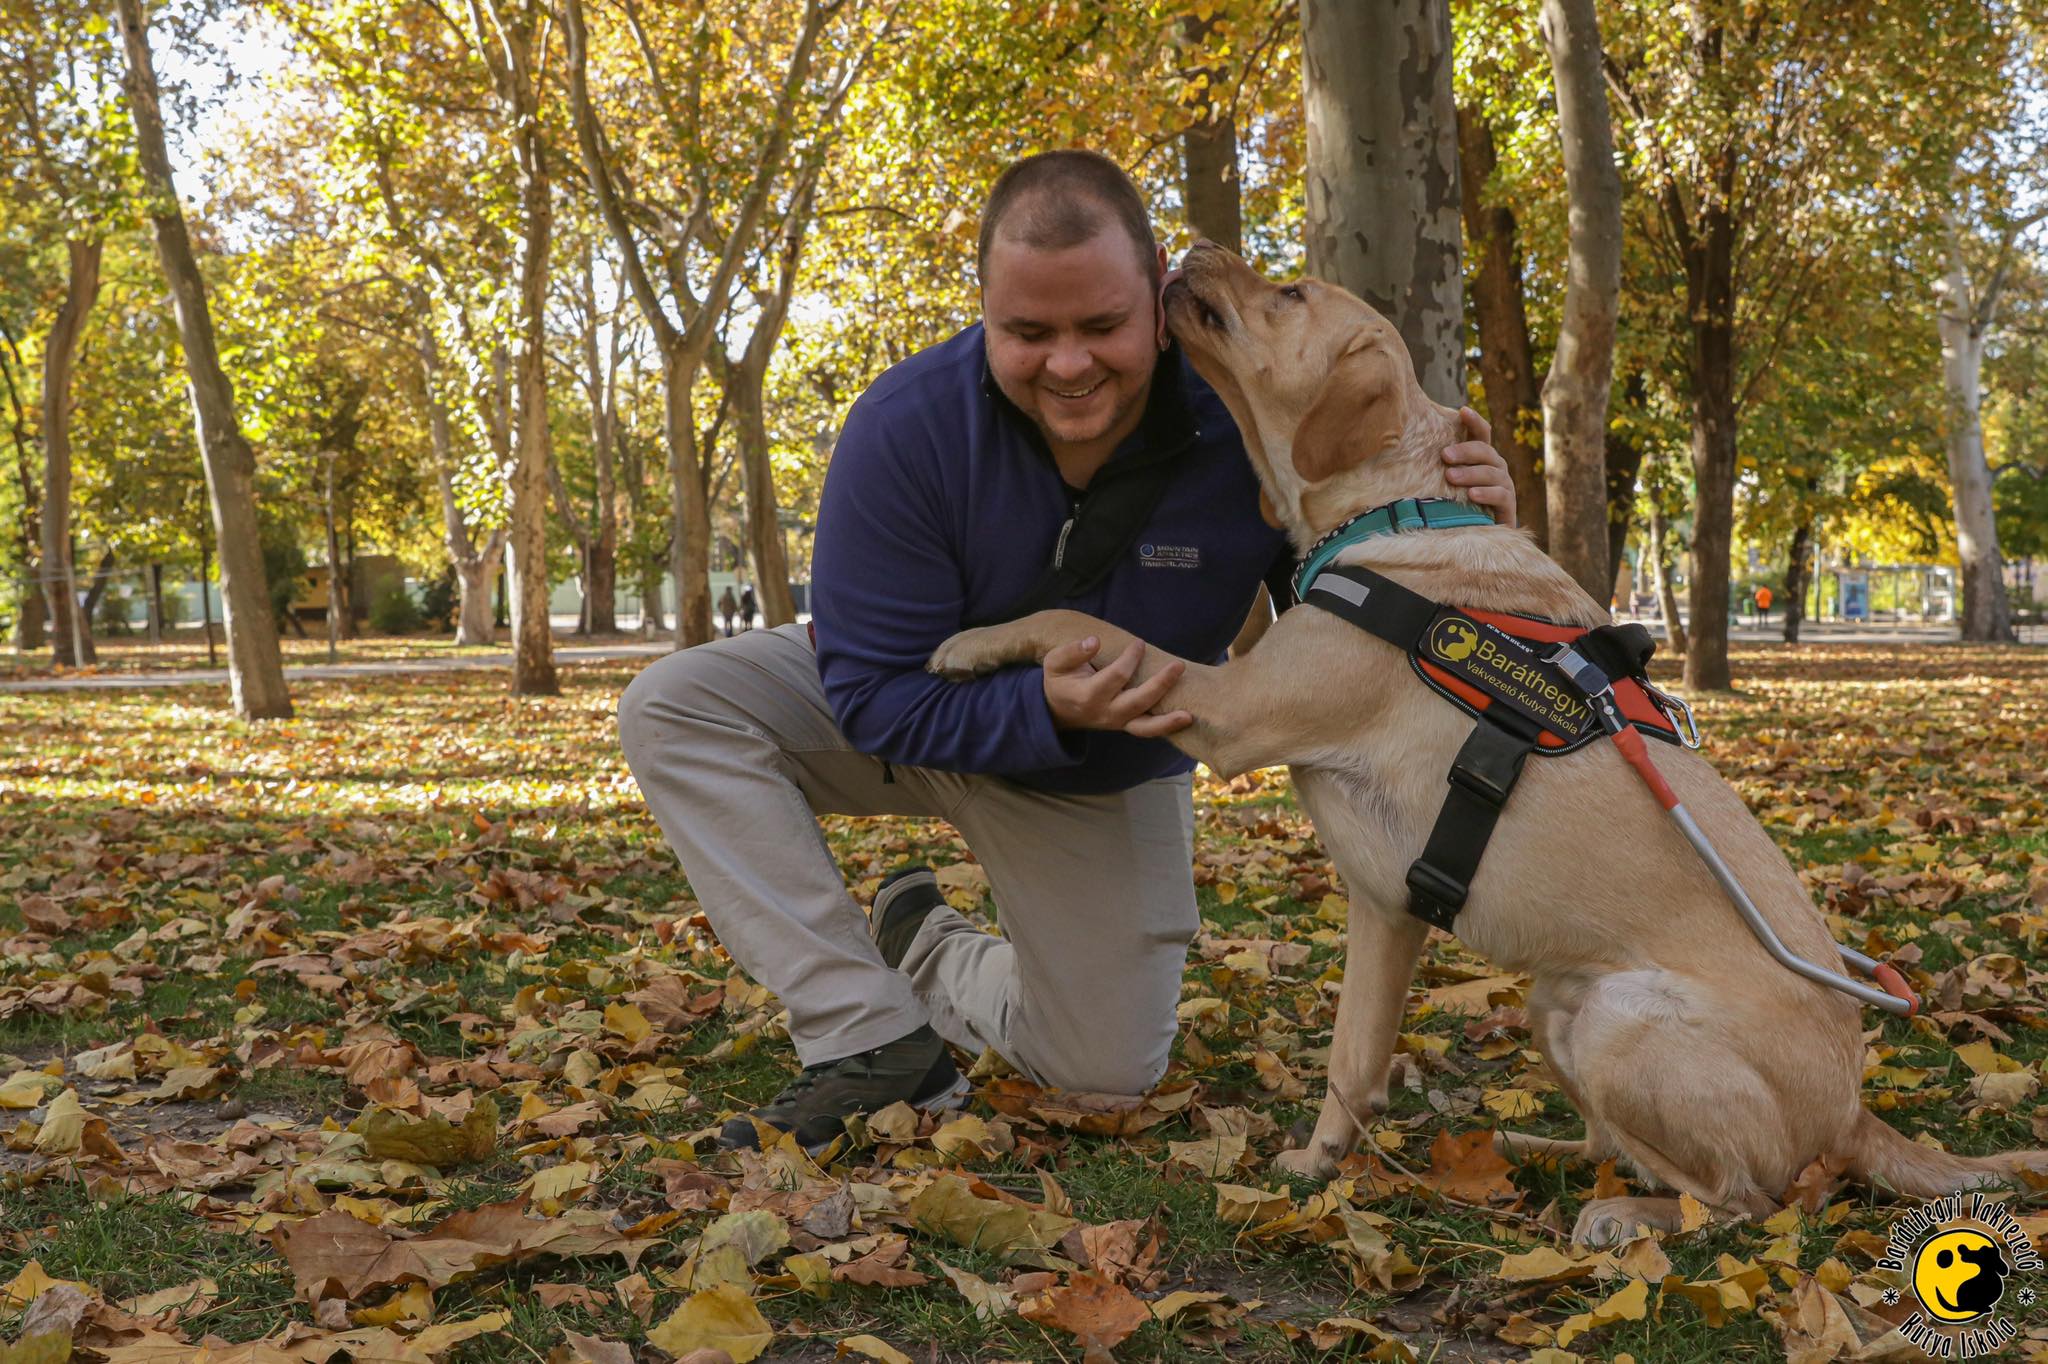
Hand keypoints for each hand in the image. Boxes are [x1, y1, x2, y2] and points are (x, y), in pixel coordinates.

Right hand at [1041, 635, 1191, 737]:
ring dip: (1167, 721)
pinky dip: (1166, 727)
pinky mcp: (1125, 726)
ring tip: (1188, 715)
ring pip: (1145, 727)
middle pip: (1137, 702)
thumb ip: (1072, 651)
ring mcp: (1116, 723)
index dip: (1131, 659)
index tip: (1139, 643)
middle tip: (1179, 666)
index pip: (1116, 676)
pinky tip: (1185, 718)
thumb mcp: (1054, 662)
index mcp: (1087, 696)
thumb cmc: (1060, 680)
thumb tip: (1094, 641)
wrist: (1058, 710)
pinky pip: (1147, 731)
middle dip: (1159, 685)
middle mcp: (1104, 713)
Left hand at [1442, 406, 1516, 527]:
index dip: (1474, 421)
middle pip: (1484, 451)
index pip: (1481, 433)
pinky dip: (1486, 493)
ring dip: (1470, 473)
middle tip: (1444, 456)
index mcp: (1481, 457)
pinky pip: (1500, 495)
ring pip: (1491, 472)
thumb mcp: (1445, 483)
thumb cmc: (1455, 504)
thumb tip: (1403, 451)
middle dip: (1465, 451)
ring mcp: (1504, 485)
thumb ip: (1437, 467)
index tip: (1462, 410)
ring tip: (1451, 477)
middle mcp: (1495, 467)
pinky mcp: (1508, 505)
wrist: (1478, 535)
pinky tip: (1472, 495)